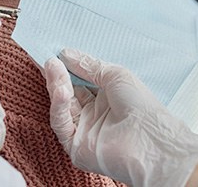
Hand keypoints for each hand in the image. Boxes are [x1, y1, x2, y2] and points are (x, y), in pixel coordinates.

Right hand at [45, 49, 197, 186]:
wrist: (149, 140)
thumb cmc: (140, 104)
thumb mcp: (114, 74)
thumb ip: (88, 65)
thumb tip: (65, 53)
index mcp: (105, 96)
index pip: (79, 79)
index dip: (67, 66)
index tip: (54, 51)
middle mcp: (93, 113)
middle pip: (68, 91)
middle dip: (57, 73)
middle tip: (48, 57)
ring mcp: (84, 129)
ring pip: (62, 105)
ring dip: (56, 84)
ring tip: (52, 66)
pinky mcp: (75, 146)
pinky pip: (61, 123)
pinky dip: (58, 105)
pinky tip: (61, 90)